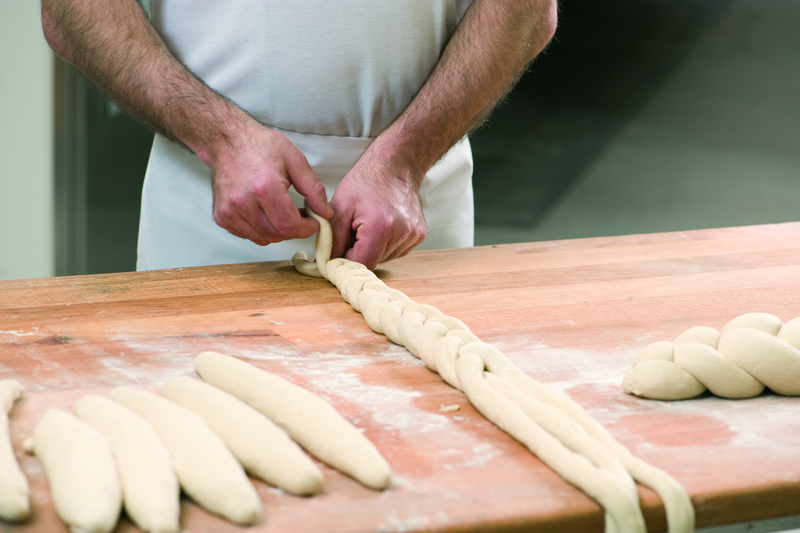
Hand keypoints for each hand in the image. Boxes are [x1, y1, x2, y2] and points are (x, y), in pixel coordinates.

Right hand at [209, 126, 332, 245]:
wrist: (228, 141)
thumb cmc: (261, 146)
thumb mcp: (295, 160)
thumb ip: (314, 189)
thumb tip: (325, 213)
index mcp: (265, 187)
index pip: (289, 226)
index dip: (306, 229)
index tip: (313, 222)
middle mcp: (243, 202)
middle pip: (277, 235)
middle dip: (294, 230)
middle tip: (299, 216)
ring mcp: (230, 211)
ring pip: (263, 239)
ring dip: (277, 231)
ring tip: (281, 212)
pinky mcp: (221, 216)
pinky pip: (248, 235)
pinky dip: (260, 230)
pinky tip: (264, 212)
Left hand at [329, 148, 426, 269]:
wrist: (395, 165)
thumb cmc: (366, 182)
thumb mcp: (340, 206)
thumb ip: (333, 238)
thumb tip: (329, 261)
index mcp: (380, 228)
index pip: (361, 264)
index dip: (347, 261)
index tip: (339, 250)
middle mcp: (401, 234)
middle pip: (374, 262)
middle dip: (359, 253)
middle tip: (352, 232)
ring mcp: (413, 235)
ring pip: (385, 258)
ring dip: (373, 249)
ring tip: (368, 225)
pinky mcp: (419, 235)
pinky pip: (396, 251)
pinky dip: (385, 244)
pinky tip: (382, 225)